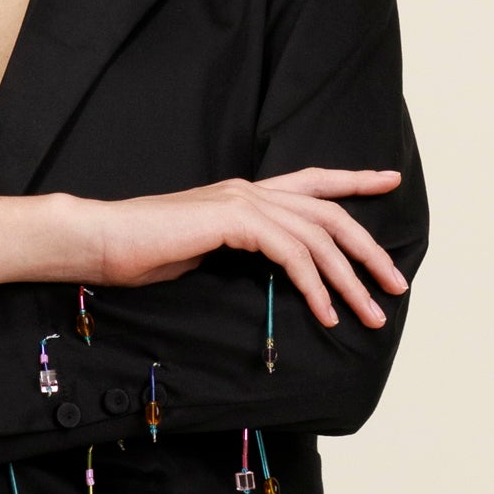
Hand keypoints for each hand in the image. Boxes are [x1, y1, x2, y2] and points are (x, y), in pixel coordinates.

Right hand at [84, 170, 407, 329]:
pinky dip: (314, 285)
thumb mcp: (200, 253)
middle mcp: (249, 190)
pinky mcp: (232, 220)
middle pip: (329, 213)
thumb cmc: (138, 254)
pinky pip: (290, 254)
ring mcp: (241, 202)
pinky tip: (325, 312)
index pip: (311, 182)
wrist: (98, 241)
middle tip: (395, 284)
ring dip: (349, 279)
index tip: (388, 181)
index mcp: (243, 194)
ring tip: (368, 313)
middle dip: (368, 250)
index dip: (353, 180)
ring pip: (317, 237)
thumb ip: (236, 253)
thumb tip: (265, 272)